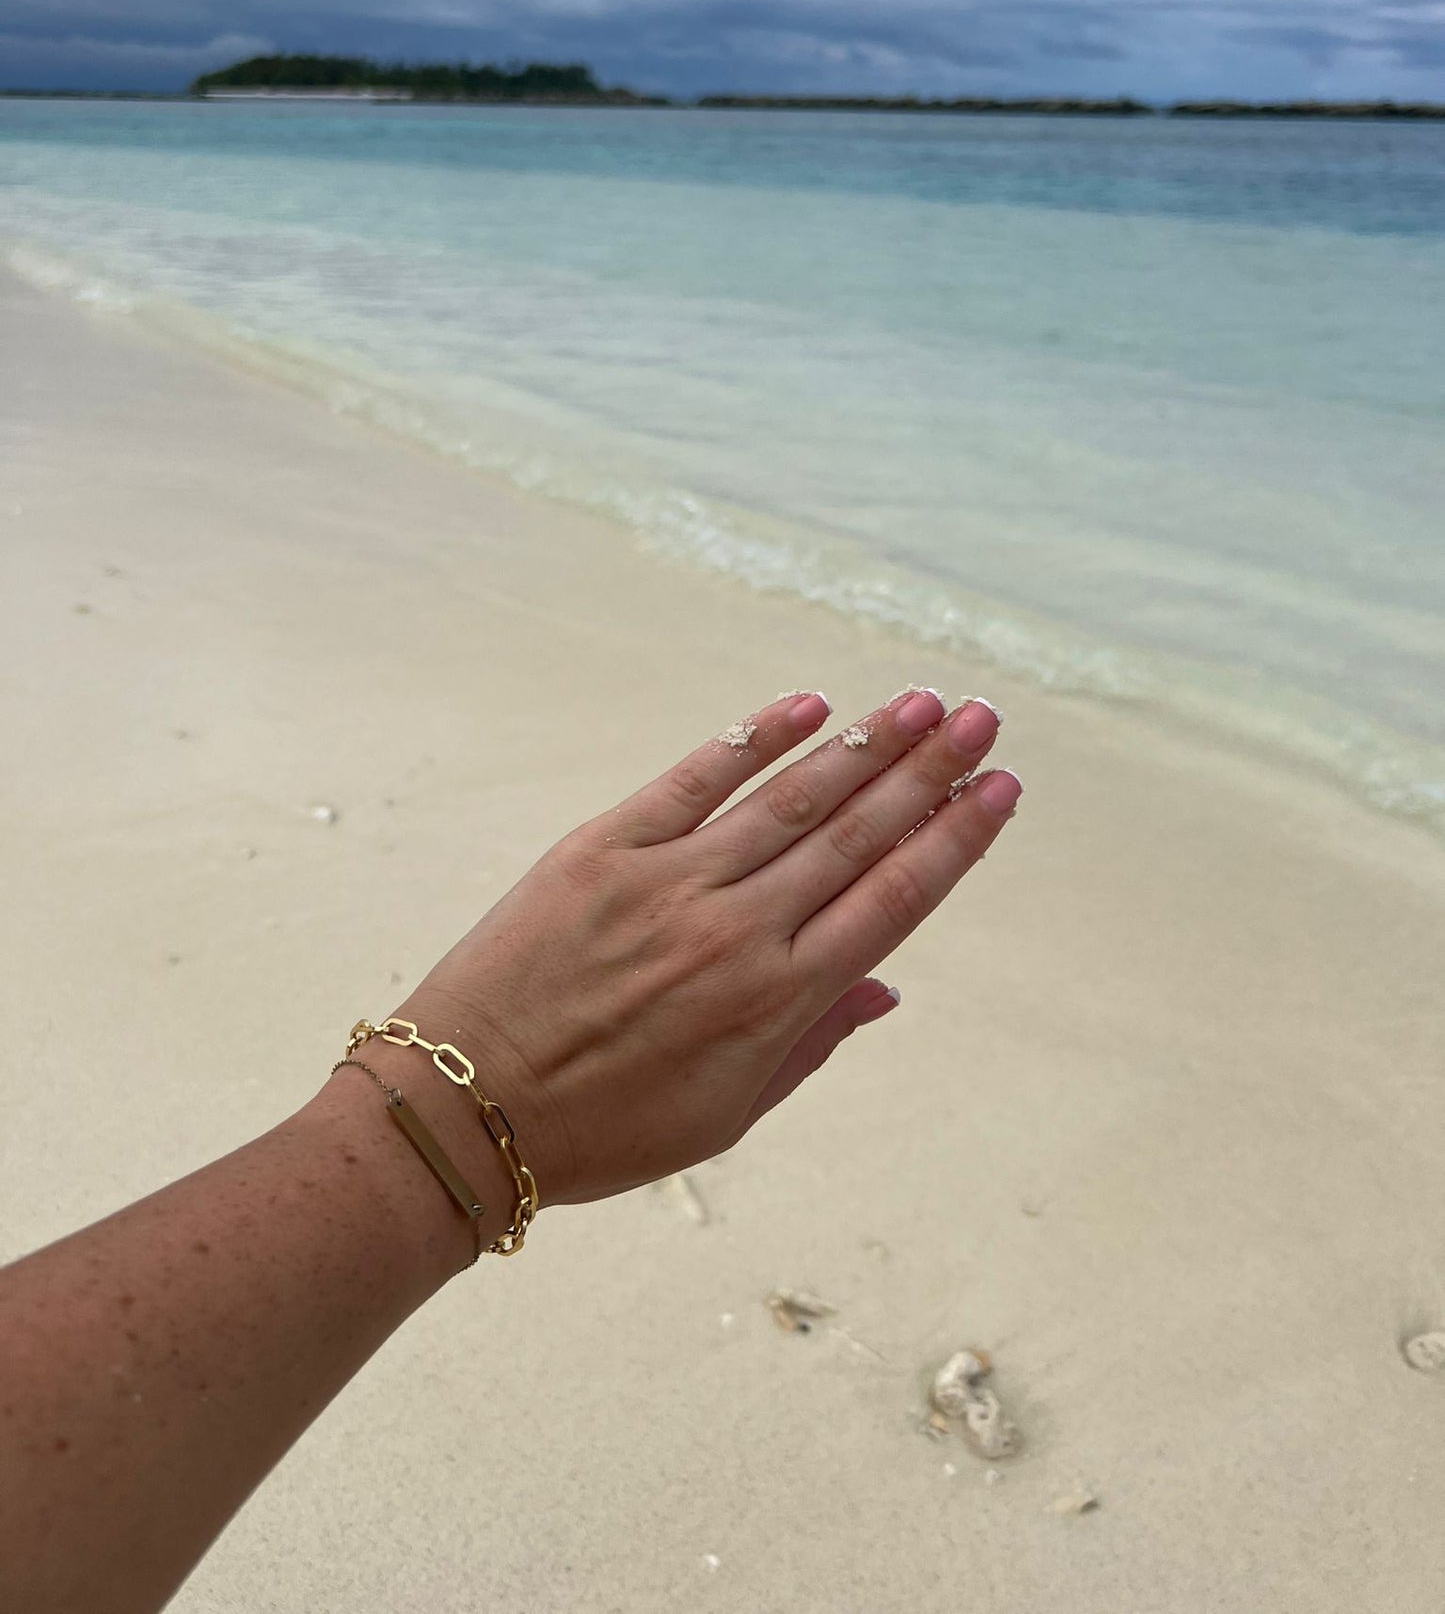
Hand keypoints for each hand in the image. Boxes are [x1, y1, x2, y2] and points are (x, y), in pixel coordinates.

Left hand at [399, 688, 1020, 1205]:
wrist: (465, 1106)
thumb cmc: (602, 1129)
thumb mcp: (726, 1116)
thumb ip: (813, 1042)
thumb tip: (886, 984)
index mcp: (776, 1000)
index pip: (893, 900)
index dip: (954, 839)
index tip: (999, 790)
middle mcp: (737, 930)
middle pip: (858, 834)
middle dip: (929, 770)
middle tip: (981, 718)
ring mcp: (670, 881)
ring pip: (791, 796)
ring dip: (864, 744)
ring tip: (919, 703)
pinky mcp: (604, 847)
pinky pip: (696, 778)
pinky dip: (754, 738)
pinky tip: (808, 707)